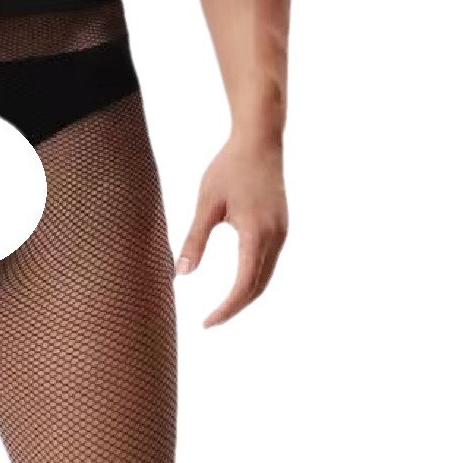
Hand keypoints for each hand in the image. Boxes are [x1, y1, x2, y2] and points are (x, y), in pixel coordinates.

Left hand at [176, 134, 287, 327]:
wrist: (260, 139)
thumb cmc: (229, 167)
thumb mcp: (206, 204)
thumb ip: (194, 240)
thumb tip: (181, 275)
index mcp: (256, 233)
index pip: (243, 285)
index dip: (226, 309)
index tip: (207, 323)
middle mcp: (275, 236)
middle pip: (257, 287)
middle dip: (234, 309)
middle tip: (209, 322)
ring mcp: (282, 232)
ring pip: (266, 277)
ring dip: (245, 297)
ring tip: (220, 310)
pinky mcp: (281, 227)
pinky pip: (269, 263)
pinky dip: (253, 281)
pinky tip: (236, 286)